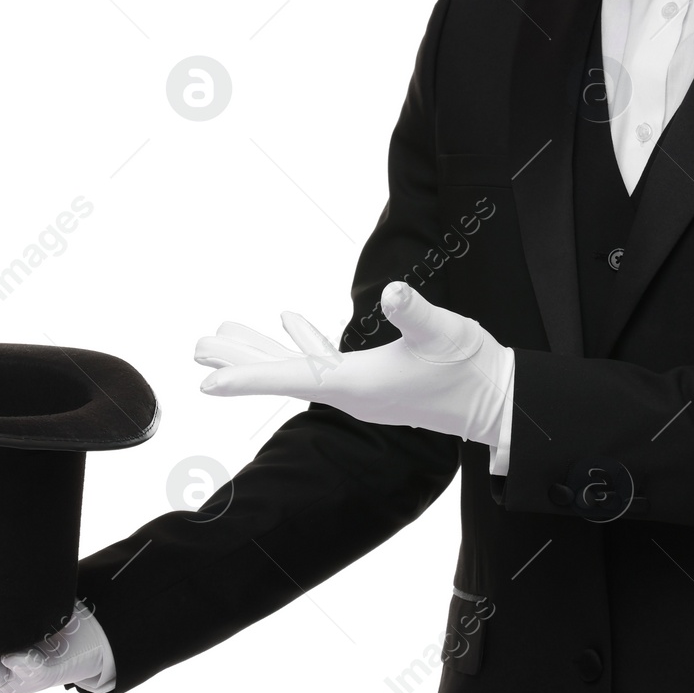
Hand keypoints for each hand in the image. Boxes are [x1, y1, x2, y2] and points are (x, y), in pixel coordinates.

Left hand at [194, 280, 512, 444]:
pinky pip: (324, 363)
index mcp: (356, 384)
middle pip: (281, 375)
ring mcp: (359, 389)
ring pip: (296, 368)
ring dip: (261, 351)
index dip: (246, 378)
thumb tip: (393, 294)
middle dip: (238, 362)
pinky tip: (288, 322)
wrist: (497, 399)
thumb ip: (415, 313)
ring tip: (223, 337)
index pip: (290, 378)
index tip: (205, 383)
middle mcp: (349, 392)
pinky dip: (303, 343)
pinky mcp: (372, 381)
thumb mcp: (444, 332)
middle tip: (196, 348)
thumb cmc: (470, 367)